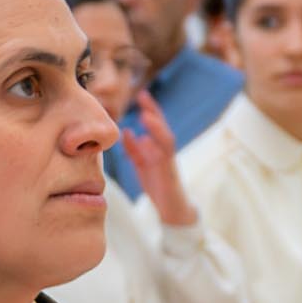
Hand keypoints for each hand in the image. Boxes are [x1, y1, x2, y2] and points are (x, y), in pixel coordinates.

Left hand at [123, 95, 194, 231]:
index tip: (141, 94)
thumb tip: (128, 132)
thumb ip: (135, 150)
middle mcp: (165, 152)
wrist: (173, 209)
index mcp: (159, 148)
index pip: (155, 125)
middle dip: (154, 111)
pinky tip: (147, 141)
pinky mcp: (169, 176)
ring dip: (157, 128)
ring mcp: (169, 163)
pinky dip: (156, 151)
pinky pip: (164, 162)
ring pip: (167, 141)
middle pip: (162, 128)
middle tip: (143, 94)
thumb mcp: (143, 164)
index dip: (150, 109)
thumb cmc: (158, 185)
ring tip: (147, 115)